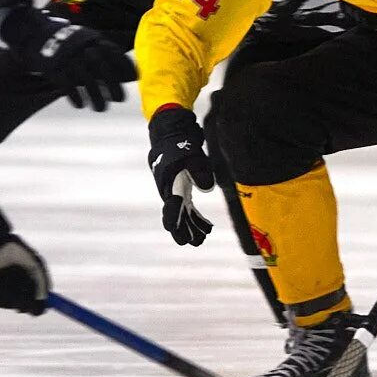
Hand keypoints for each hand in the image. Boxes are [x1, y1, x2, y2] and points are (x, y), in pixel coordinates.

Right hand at [4, 9, 134, 110]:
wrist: (36, 33)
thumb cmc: (69, 44)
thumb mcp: (88, 40)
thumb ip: (107, 53)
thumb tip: (131, 74)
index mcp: (93, 39)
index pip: (114, 53)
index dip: (125, 67)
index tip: (133, 77)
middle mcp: (82, 47)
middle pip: (102, 68)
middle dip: (114, 85)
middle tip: (119, 99)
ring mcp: (67, 57)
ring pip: (86, 80)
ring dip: (96, 97)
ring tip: (100, 109)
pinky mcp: (53, 66)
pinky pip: (67, 84)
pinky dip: (75, 96)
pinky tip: (80, 105)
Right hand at [148, 107, 214, 245]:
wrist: (170, 133)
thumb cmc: (180, 144)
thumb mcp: (191, 155)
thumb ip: (198, 171)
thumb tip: (206, 189)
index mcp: (169, 184)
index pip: (171, 206)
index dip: (175, 221)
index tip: (178, 234)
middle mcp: (169, 191)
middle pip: (176, 216)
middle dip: (184, 231)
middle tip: (195, 243)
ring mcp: (174, 191)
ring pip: (183, 215)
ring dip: (192, 227)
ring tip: (203, 239)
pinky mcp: (181, 189)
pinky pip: (187, 208)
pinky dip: (195, 218)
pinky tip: (207, 227)